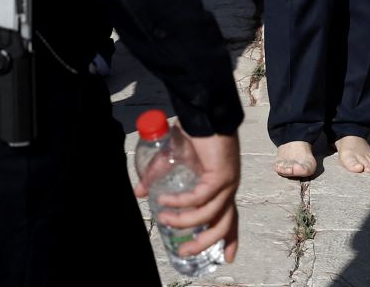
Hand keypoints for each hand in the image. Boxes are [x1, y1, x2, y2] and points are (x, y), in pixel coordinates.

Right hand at [144, 130, 240, 259]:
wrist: (202, 112)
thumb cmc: (193, 133)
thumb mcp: (172, 160)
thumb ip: (156, 177)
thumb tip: (138, 192)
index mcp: (222, 187)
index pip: (230, 217)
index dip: (230, 238)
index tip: (228, 257)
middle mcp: (229, 187)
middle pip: (223, 224)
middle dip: (204, 242)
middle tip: (183, 251)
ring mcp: (228, 181)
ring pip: (210, 215)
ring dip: (184, 221)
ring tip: (162, 217)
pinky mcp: (222, 175)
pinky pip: (200, 198)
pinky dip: (182, 202)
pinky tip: (165, 199)